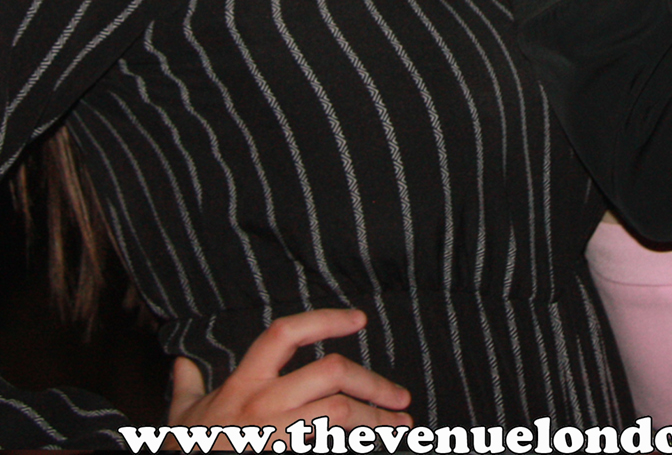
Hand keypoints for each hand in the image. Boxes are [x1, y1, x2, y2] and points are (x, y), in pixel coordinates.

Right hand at [166, 309, 412, 447]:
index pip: (287, 334)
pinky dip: (356, 444)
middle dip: (374, 383)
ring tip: (401, 424)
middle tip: (400, 396)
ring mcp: (275, 436)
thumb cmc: (184, 452)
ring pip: (339, 416)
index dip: (325, 320)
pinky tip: (373, 445)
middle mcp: (263, 405)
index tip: (360, 319)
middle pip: (332, 375)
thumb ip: (188, 384)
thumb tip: (182, 362)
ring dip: (376, 419)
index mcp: (243, 383)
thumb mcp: (181, 415)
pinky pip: (329, 446)